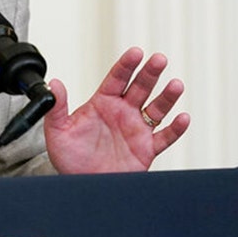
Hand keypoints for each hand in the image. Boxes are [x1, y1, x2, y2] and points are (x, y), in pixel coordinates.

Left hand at [43, 47, 189, 173]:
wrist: (81, 183)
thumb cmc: (69, 157)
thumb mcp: (58, 130)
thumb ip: (58, 107)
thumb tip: (54, 84)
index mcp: (102, 104)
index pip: (116, 79)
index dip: (127, 65)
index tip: (136, 52)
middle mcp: (122, 113)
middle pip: (140, 88)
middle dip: (150, 73)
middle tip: (159, 59)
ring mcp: (136, 130)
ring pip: (156, 109)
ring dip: (167, 97)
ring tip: (176, 85)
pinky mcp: (146, 149)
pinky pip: (165, 137)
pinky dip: (175, 129)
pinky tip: (183, 118)